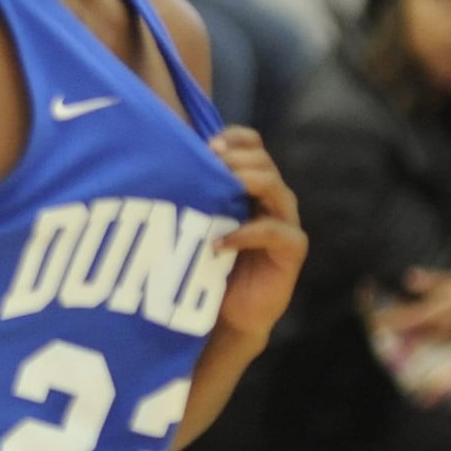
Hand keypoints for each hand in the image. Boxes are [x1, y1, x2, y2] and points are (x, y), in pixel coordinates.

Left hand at [209, 127, 306, 341]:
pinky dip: (245, 233)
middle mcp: (271, 196)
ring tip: (216, 190)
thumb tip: (159, 159)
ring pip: (274, 186)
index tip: (205, 145)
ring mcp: (285, 220)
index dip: (232, 137)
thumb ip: (190, 191)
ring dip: (244, 182)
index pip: (251, 143)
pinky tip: (219, 241)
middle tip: (208, 165)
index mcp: (250, 181)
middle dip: (234, 158)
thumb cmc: (206, 260)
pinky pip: (274, 231)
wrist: (226, 312)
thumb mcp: (195, 219)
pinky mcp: (292, 248)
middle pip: (262, 160)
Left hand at [373, 268, 450, 342]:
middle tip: (376, 321)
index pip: (401, 317)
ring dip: (403, 331)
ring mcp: (446, 336)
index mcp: (434, 313)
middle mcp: (437, 328)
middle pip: (405, 331)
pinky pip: (429, 338)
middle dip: (390, 327)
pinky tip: (414, 326)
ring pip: (416, 336)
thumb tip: (408, 278)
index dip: (384, 317)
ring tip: (390, 323)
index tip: (371, 317)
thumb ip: (429, 281)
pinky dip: (418, 332)